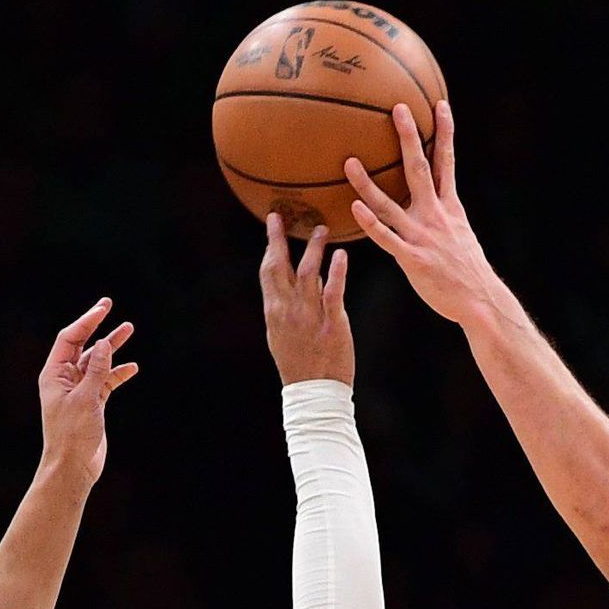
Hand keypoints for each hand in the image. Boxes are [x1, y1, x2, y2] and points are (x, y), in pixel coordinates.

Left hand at [39, 297, 139, 482]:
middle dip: (96, 326)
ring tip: (129, 329)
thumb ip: (97, 370)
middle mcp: (64, 379)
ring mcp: (79, 390)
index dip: (87, 321)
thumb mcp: (86, 399)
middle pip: (82, 345)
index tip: (104, 308)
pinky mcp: (92, 403)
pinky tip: (133, 368)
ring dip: (112, 347)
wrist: (72, 467)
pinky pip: (106, 381)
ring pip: (97, 361)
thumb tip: (104, 344)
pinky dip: (119, 373)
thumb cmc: (72, 435)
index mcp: (54, 374)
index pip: (70, 339)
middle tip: (110, 305)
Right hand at [261, 213, 352, 384]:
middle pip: (279, 266)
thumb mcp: (281, 336)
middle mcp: (287, 309)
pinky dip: (336, 271)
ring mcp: (309, 315)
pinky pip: (333, 291)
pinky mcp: (332, 322)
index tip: (272, 224)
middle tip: (281, 216)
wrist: (314, 392)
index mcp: (274, 311)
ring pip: (307, 273)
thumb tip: (292, 287)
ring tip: (322, 229)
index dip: (269, 245)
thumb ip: (285, 309)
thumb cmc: (300, 365)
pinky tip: (341, 255)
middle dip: (278, 238)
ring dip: (313, 248)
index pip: (267, 271)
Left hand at [345, 100, 507, 325]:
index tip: (440, 105)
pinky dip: (370, 223)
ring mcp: (423, 236)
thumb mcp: (462, 236)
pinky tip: (354, 209)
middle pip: (420, 169)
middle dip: (409, 138)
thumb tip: (435, 205)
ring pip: (391, 204)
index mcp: (451, 208)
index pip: (448, 162)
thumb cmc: (468, 272)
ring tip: (349, 162)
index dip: (445, 132)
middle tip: (397, 109)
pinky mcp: (413, 259)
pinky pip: (386, 238)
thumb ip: (445, 217)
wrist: (481, 302)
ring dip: (367, 183)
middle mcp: (436, 216)